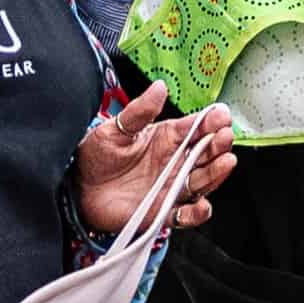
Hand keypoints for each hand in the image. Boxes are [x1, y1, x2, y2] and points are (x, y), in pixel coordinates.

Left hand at [72, 83, 237, 233]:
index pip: (196, 127)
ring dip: (216, 174)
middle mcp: (175, 162)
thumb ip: (139, 111)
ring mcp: (171, 187)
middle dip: (220, 145)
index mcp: (168, 138)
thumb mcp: (115, 129)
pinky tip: (202, 206)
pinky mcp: (162, 212)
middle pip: (206, 154)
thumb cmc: (96, 156)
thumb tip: (160, 87)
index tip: (220, 116)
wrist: (77, 190)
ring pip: (202, 182)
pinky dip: (196, 214)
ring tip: (226, 162)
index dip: (211, 121)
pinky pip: (184, 215)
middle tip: (224, 137)